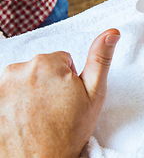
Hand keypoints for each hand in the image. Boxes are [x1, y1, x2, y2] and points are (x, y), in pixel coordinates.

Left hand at [0, 29, 120, 157]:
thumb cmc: (68, 132)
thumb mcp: (94, 93)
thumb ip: (101, 58)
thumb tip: (112, 33)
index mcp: (46, 64)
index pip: (62, 60)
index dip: (69, 80)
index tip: (68, 98)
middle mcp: (19, 70)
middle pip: (41, 68)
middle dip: (49, 84)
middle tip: (56, 108)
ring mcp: (2, 86)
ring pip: (24, 80)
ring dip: (31, 92)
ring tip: (40, 115)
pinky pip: (9, 93)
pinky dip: (15, 103)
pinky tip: (24, 118)